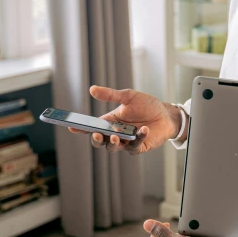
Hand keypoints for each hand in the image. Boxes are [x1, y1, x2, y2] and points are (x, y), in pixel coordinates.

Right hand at [68, 86, 182, 154]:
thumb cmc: (146, 105)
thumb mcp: (128, 96)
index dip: (81, 128)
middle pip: (100, 141)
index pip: (92, 126)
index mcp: (110, 121)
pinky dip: (138, 138)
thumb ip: (110, 95)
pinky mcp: (138, 147)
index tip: (71, 127)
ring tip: (116, 136)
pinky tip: (143, 130)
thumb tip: (92, 89)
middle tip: (97, 134)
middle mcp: (115, 133)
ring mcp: (126, 142)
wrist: (166, 114)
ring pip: (113, 147)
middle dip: (96, 139)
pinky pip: (134, 146)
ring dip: (113, 143)